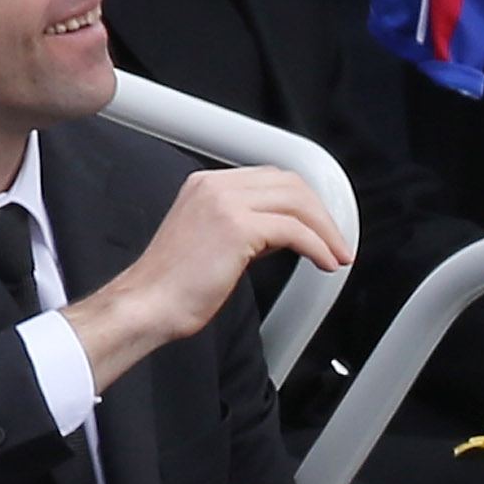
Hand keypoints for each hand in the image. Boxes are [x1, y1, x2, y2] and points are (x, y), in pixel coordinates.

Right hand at [65, 169, 347, 390]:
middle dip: (321, 213)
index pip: (271, 178)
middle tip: (337, 241)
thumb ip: (247, 227)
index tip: (321, 224)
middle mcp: (216, 186)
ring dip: (325, 230)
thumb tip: (285, 231)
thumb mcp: (212, 242)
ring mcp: (225, 203)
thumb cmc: (173, 286)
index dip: (304, 201)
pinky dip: (317, 246)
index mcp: (207, 184)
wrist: (147, 305)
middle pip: (289, 184)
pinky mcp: (237, 227)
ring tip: (337, 254)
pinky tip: (324, 262)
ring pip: (297, 203)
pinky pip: (293, 230)